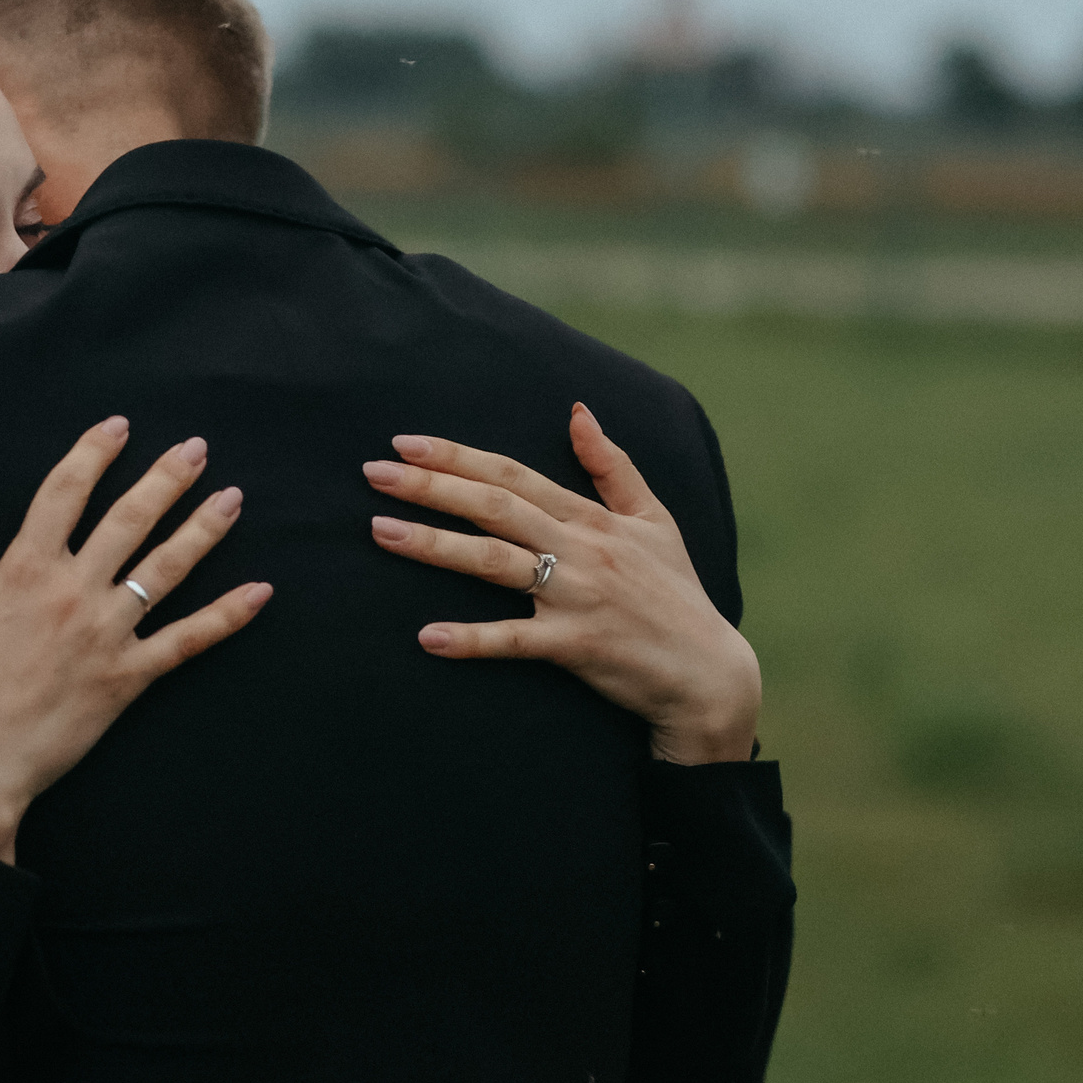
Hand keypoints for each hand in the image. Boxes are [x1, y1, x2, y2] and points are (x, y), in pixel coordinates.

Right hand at [0, 416, 272, 860]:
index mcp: (24, 570)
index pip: (65, 492)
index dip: (93, 453)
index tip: (119, 426)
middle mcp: (74, 592)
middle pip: (129, 519)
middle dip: (167, 478)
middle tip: (198, 448)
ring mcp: (107, 634)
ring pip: (167, 568)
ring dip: (203, 529)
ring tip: (232, 498)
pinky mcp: (128, 678)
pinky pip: (187, 641)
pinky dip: (226, 617)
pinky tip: (260, 592)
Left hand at [363, 403, 758, 764]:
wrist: (708, 672)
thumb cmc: (676, 594)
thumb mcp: (655, 518)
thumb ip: (613, 466)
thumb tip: (578, 410)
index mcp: (592, 517)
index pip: (514, 474)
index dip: (458, 456)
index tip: (406, 443)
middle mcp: (581, 548)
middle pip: (494, 507)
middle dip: (431, 486)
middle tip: (374, 473)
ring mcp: (577, 596)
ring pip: (495, 563)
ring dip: (435, 545)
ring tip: (381, 532)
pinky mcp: (576, 645)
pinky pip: (515, 640)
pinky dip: (472, 639)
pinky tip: (428, 637)